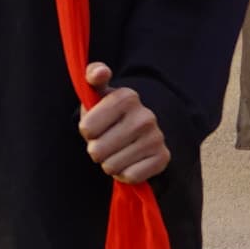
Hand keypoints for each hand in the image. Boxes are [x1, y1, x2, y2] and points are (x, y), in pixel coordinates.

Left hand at [80, 63, 171, 182]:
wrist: (141, 131)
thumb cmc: (110, 114)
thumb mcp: (98, 94)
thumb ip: (93, 77)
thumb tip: (99, 72)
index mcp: (127, 97)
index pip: (86, 129)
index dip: (87, 131)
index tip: (97, 125)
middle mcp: (145, 116)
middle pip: (96, 151)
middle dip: (97, 150)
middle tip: (107, 141)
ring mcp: (156, 137)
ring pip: (111, 166)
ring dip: (110, 163)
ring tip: (118, 151)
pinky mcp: (163, 157)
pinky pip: (130, 176)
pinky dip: (125, 174)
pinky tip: (130, 161)